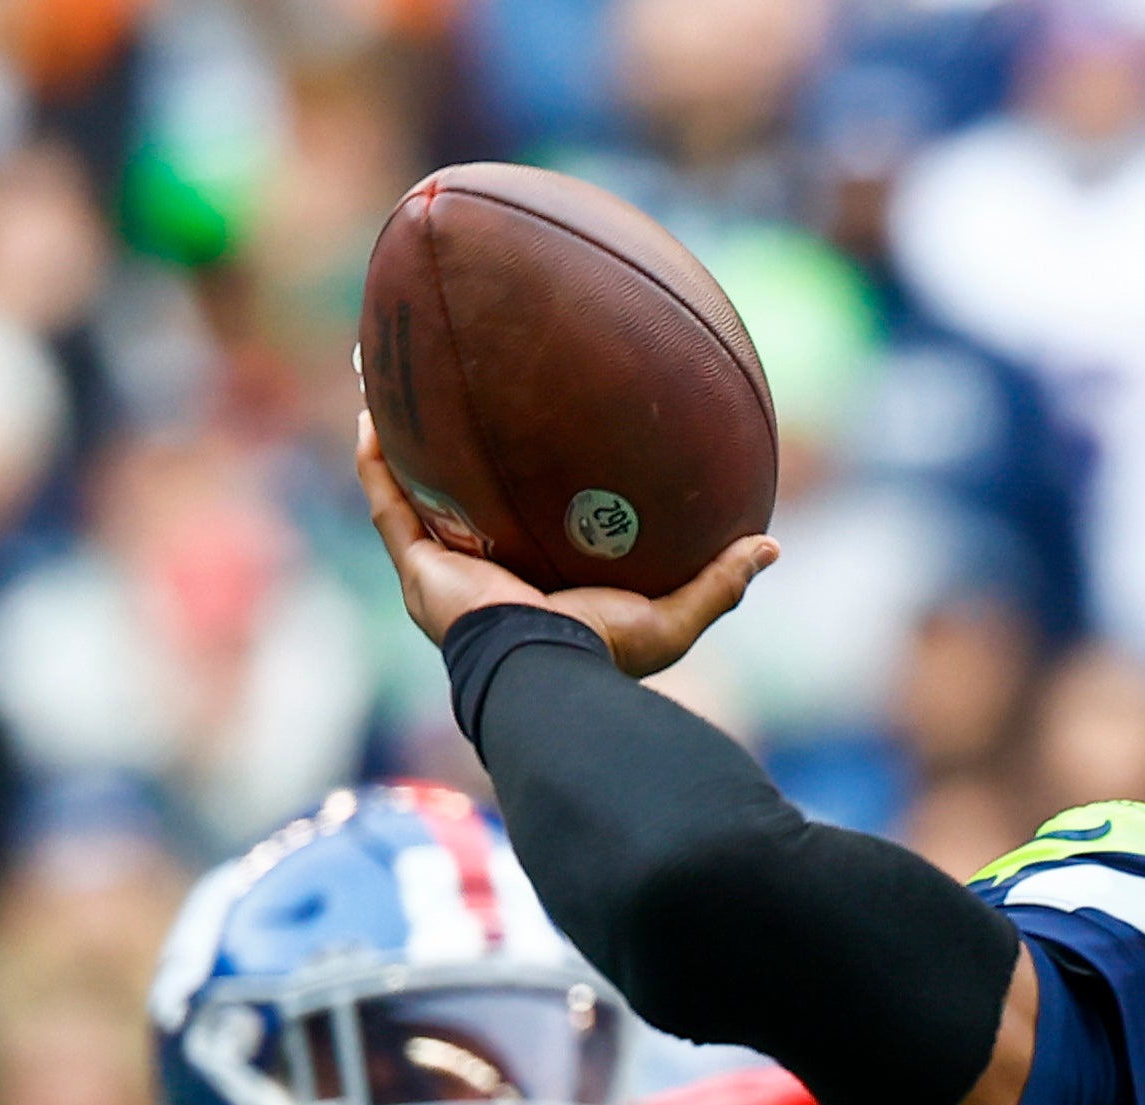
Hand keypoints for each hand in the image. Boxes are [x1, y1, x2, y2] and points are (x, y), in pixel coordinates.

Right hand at [355, 412, 773, 679]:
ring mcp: (444, 573)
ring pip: (414, 499)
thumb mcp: (672, 616)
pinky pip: (387, 504)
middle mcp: (484, 577)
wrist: (546, 672)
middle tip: (465, 406)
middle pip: (464, 509)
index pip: (528, 533)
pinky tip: (374, 415)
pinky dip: (377, 463)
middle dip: (456, 465)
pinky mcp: (417, 566)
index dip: (527, 496)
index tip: (539, 451)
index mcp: (535, 588)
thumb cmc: (605, 655)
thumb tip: (770, 546)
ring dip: (403, 450)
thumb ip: (718, 582)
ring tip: (398, 393)